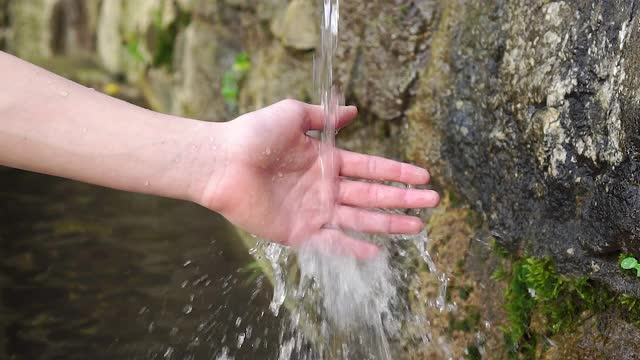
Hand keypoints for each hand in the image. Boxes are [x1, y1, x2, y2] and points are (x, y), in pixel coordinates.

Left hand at [198, 100, 439, 258]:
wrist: (222, 161)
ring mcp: (313, 212)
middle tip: (433, 202)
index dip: (397, 173)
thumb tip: (354, 110)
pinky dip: (352, 248)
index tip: (423, 176)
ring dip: (388, 223)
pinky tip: (376, 251)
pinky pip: (330, 243)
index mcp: (326, 161)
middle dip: (403, 199)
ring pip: (359, 219)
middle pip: (372, 195)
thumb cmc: (254, 134)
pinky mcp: (298, 232)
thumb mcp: (293, 115)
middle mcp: (324, 188)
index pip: (370, 168)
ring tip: (417, 226)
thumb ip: (325, 116)